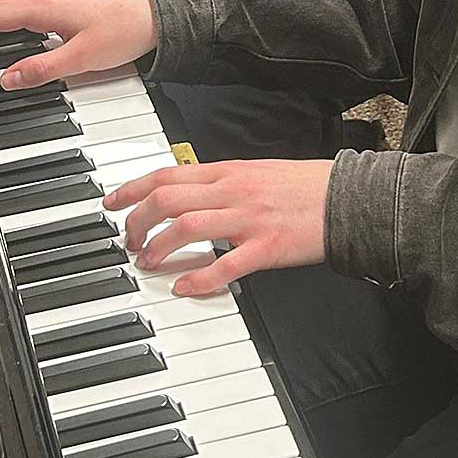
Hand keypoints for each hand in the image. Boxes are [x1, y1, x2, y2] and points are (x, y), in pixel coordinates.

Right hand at [0, 0, 156, 88]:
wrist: (153, 16)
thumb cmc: (123, 31)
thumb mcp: (80, 58)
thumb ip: (41, 69)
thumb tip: (8, 78)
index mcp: (45, 9)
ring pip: (13, 5)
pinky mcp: (67, 5)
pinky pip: (28, 7)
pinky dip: (10, 20)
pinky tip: (18, 34)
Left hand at [105, 158, 332, 295]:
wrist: (345, 198)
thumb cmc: (302, 186)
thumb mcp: (256, 171)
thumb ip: (222, 180)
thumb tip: (189, 191)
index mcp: (228, 170)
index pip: (168, 173)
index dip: (133, 188)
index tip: (112, 202)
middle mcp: (233, 190)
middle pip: (168, 198)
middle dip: (138, 220)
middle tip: (129, 240)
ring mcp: (248, 219)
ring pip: (187, 226)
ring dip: (159, 247)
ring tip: (148, 262)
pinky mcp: (266, 247)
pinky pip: (225, 263)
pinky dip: (200, 277)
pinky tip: (185, 287)